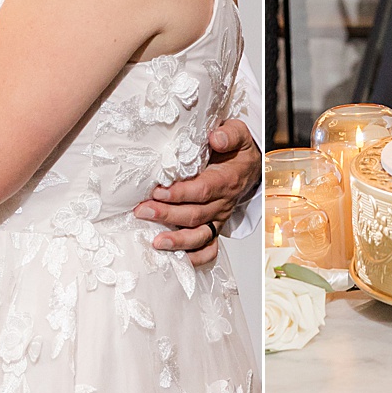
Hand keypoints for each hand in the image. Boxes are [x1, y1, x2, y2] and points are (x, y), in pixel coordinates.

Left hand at [136, 119, 260, 265]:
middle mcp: (223, 202)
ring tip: (156, 242)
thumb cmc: (237, 149)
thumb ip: (229, 134)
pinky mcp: (215, 226)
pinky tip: (177, 260)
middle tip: (142, 212)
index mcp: (226, 180)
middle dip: (167, 215)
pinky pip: (209, 248)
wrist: (249, 165)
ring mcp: (218, 217)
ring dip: (178, 241)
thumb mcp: (238, 133)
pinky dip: (195, 258)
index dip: (180, 193)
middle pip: (195, 215)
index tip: (158, 191)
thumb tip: (216, 138)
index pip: (202, 190)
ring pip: (200, 235)